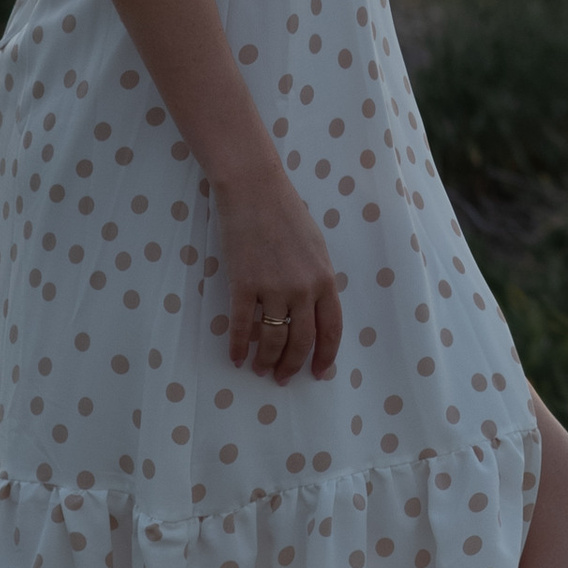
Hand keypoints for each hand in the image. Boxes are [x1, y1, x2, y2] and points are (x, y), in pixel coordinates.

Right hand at [217, 168, 341, 383]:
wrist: (255, 190)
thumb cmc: (286, 213)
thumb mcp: (315, 248)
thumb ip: (316, 280)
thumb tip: (311, 312)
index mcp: (325, 279)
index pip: (331, 329)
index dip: (326, 356)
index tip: (319, 373)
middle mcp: (303, 288)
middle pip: (301, 340)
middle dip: (293, 365)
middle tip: (283, 378)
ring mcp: (272, 287)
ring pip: (272, 339)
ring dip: (266, 360)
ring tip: (260, 369)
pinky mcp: (243, 283)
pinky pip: (241, 325)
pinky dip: (237, 346)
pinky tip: (235, 357)